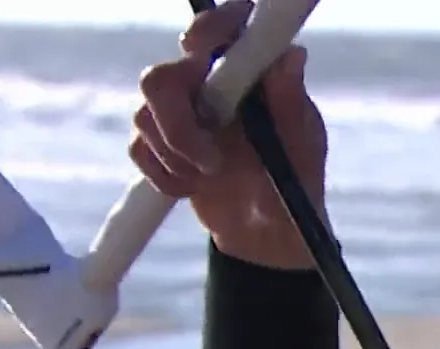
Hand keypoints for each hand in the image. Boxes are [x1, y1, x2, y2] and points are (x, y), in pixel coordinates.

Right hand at [129, 0, 327, 269]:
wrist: (268, 230)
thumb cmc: (295, 180)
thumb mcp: (301, 146)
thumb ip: (290, 103)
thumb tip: (292, 55)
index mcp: (246, 70)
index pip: (220, 28)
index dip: (206, 28)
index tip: (197, 48)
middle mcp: (207, 81)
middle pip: (162, 77)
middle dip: (177, 125)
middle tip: (210, 160)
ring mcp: (180, 110)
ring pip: (144, 116)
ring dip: (176, 155)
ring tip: (212, 175)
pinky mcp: (158, 141)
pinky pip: (139, 149)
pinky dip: (165, 176)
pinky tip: (192, 187)